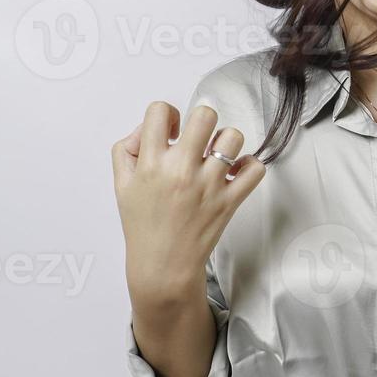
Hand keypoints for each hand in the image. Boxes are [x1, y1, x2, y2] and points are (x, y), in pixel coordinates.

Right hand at [112, 101, 265, 304]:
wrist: (162, 265)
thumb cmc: (143, 225)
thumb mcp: (121, 184)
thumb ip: (128, 148)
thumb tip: (150, 127)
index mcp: (150, 163)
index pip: (160, 111)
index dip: (167, 115)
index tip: (171, 132)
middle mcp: (181, 170)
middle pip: (204, 116)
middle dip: (202, 122)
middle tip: (199, 140)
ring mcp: (208, 185)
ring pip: (233, 137)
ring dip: (226, 142)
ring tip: (217, 157)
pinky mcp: (229, 201)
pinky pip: (255, 169)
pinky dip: (249, 166)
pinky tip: (235, 173)